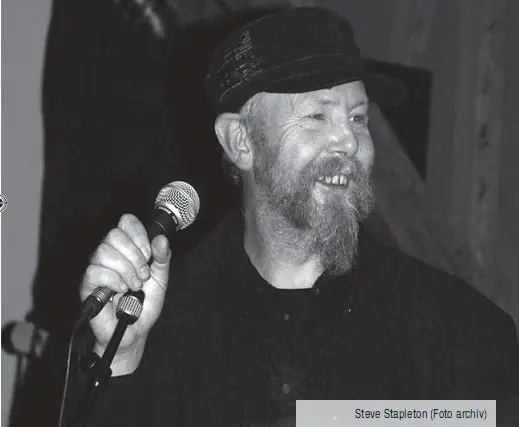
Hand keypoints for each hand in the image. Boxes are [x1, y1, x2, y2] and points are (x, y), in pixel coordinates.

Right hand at [79, 214, 170, 373]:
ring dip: (126, 270)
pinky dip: (113, 281)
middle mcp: (110, 254)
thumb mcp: (160, 279)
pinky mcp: (87, 285)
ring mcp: (97, 268)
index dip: (138, 234)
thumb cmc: (144, 304)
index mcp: (128, 248)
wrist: (134, 331)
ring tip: (133, 285)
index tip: (149, 253)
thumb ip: (162, 258)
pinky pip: (94, 271)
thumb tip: (161, 239)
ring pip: (104, 251)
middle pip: (114, 234)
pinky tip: (120, 291)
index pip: (126, 222)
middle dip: (134, 255)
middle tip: (143, 275)